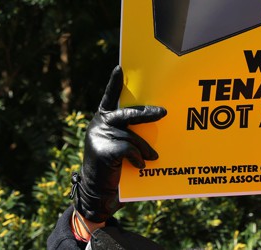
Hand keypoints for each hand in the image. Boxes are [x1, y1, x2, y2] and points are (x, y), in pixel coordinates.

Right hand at [74, 66, 166, 222]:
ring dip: (145, 148)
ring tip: (153, 158)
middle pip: (127, 114)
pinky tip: (139, 165)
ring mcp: (98, 136)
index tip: (119, 67)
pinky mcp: (101, 150)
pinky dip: (137, 157)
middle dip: (147, 114)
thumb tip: (154, 122)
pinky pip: (128, 148)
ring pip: (131, 135)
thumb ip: (128, 133)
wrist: (96, 194)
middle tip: (163, 113)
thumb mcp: (119, 146)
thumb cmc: (113, 169)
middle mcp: (98, 124)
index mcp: (102, 120)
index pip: (109, 97)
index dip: (114, 83)